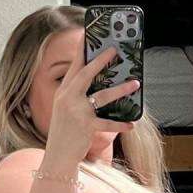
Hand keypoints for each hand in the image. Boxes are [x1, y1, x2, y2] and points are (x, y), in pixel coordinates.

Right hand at [45, 38, 140, 163]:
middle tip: (114, 50)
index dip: (81, 51)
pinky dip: (120, 125)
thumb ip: (76, 96)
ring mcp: (77, 112)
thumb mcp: (65, 110)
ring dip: (121, 89)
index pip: (74, 67)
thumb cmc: (65, 134)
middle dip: (101, 60)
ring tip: (135, 83)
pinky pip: (108, 123)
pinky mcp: (86, 126)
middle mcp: (68, 98)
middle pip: (86, 74)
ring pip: (103, 96)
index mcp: (63, 92)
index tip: (88, 35)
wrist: (57, 156)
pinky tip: (131, 124)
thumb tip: (97, 86)